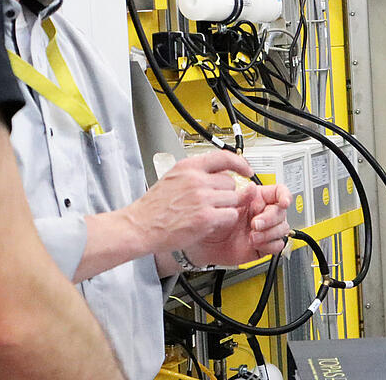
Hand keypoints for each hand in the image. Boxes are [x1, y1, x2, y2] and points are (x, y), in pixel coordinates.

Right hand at [122, 150, 253, 254]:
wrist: (139, 227)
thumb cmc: (152, 208)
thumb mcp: (172, 179)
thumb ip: (194, 175)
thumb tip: (218, 175)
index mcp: (188, 167)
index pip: (223, 157)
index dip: (240, 163)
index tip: (246, 169)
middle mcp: (196, 179)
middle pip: (230, 183)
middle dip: (226, 194)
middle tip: (214, 204)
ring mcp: (202, 198)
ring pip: (232, 199)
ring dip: (225, 208)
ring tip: (208, 214)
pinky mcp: (205, 217)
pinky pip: (230, 215)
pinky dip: (224, 220)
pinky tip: (210, 223)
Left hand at [184, 182, 291, 267]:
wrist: (206, 244)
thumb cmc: (213, 221)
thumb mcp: (226, 205)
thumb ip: (241, 196)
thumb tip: (252, 188)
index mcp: (258, 199)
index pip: (279, 193)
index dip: (285, 196)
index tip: (283, 202)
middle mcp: (264, 213)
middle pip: (282, 212)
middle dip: (271, 218)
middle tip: (255, 223)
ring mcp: (266, 230)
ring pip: (283, 228)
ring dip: (269, 233)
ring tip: (252, 236)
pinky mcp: (265, 245)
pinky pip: (278, 245)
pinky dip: (269, 244)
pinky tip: (256, 243)